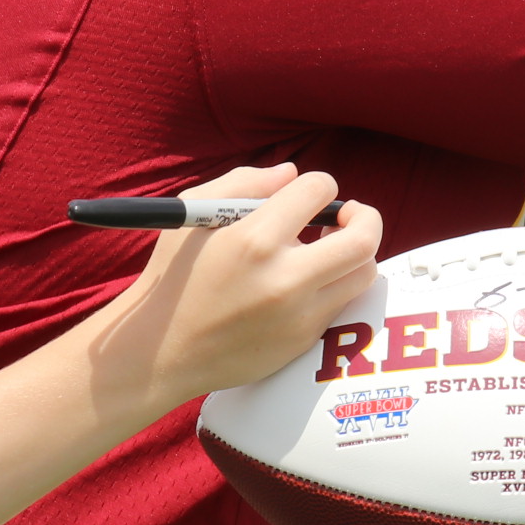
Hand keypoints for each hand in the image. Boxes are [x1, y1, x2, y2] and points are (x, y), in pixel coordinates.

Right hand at [98, 167, 383, 404]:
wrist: (159, 351)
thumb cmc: (174, 277)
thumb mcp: (194, 214)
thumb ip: (246, 183)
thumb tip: (292, 173)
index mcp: (254, 239)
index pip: (319, 191)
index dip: (320, 185)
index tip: (311, 194)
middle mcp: (284, 278)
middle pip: (364, 238)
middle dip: (365, 217)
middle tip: (349, 215)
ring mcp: (298, 315)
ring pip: (363, 273)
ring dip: (354, 254)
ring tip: (329, 249)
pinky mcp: (302, 341)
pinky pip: (342, 304)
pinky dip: (334, 286)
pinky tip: (309, 281)